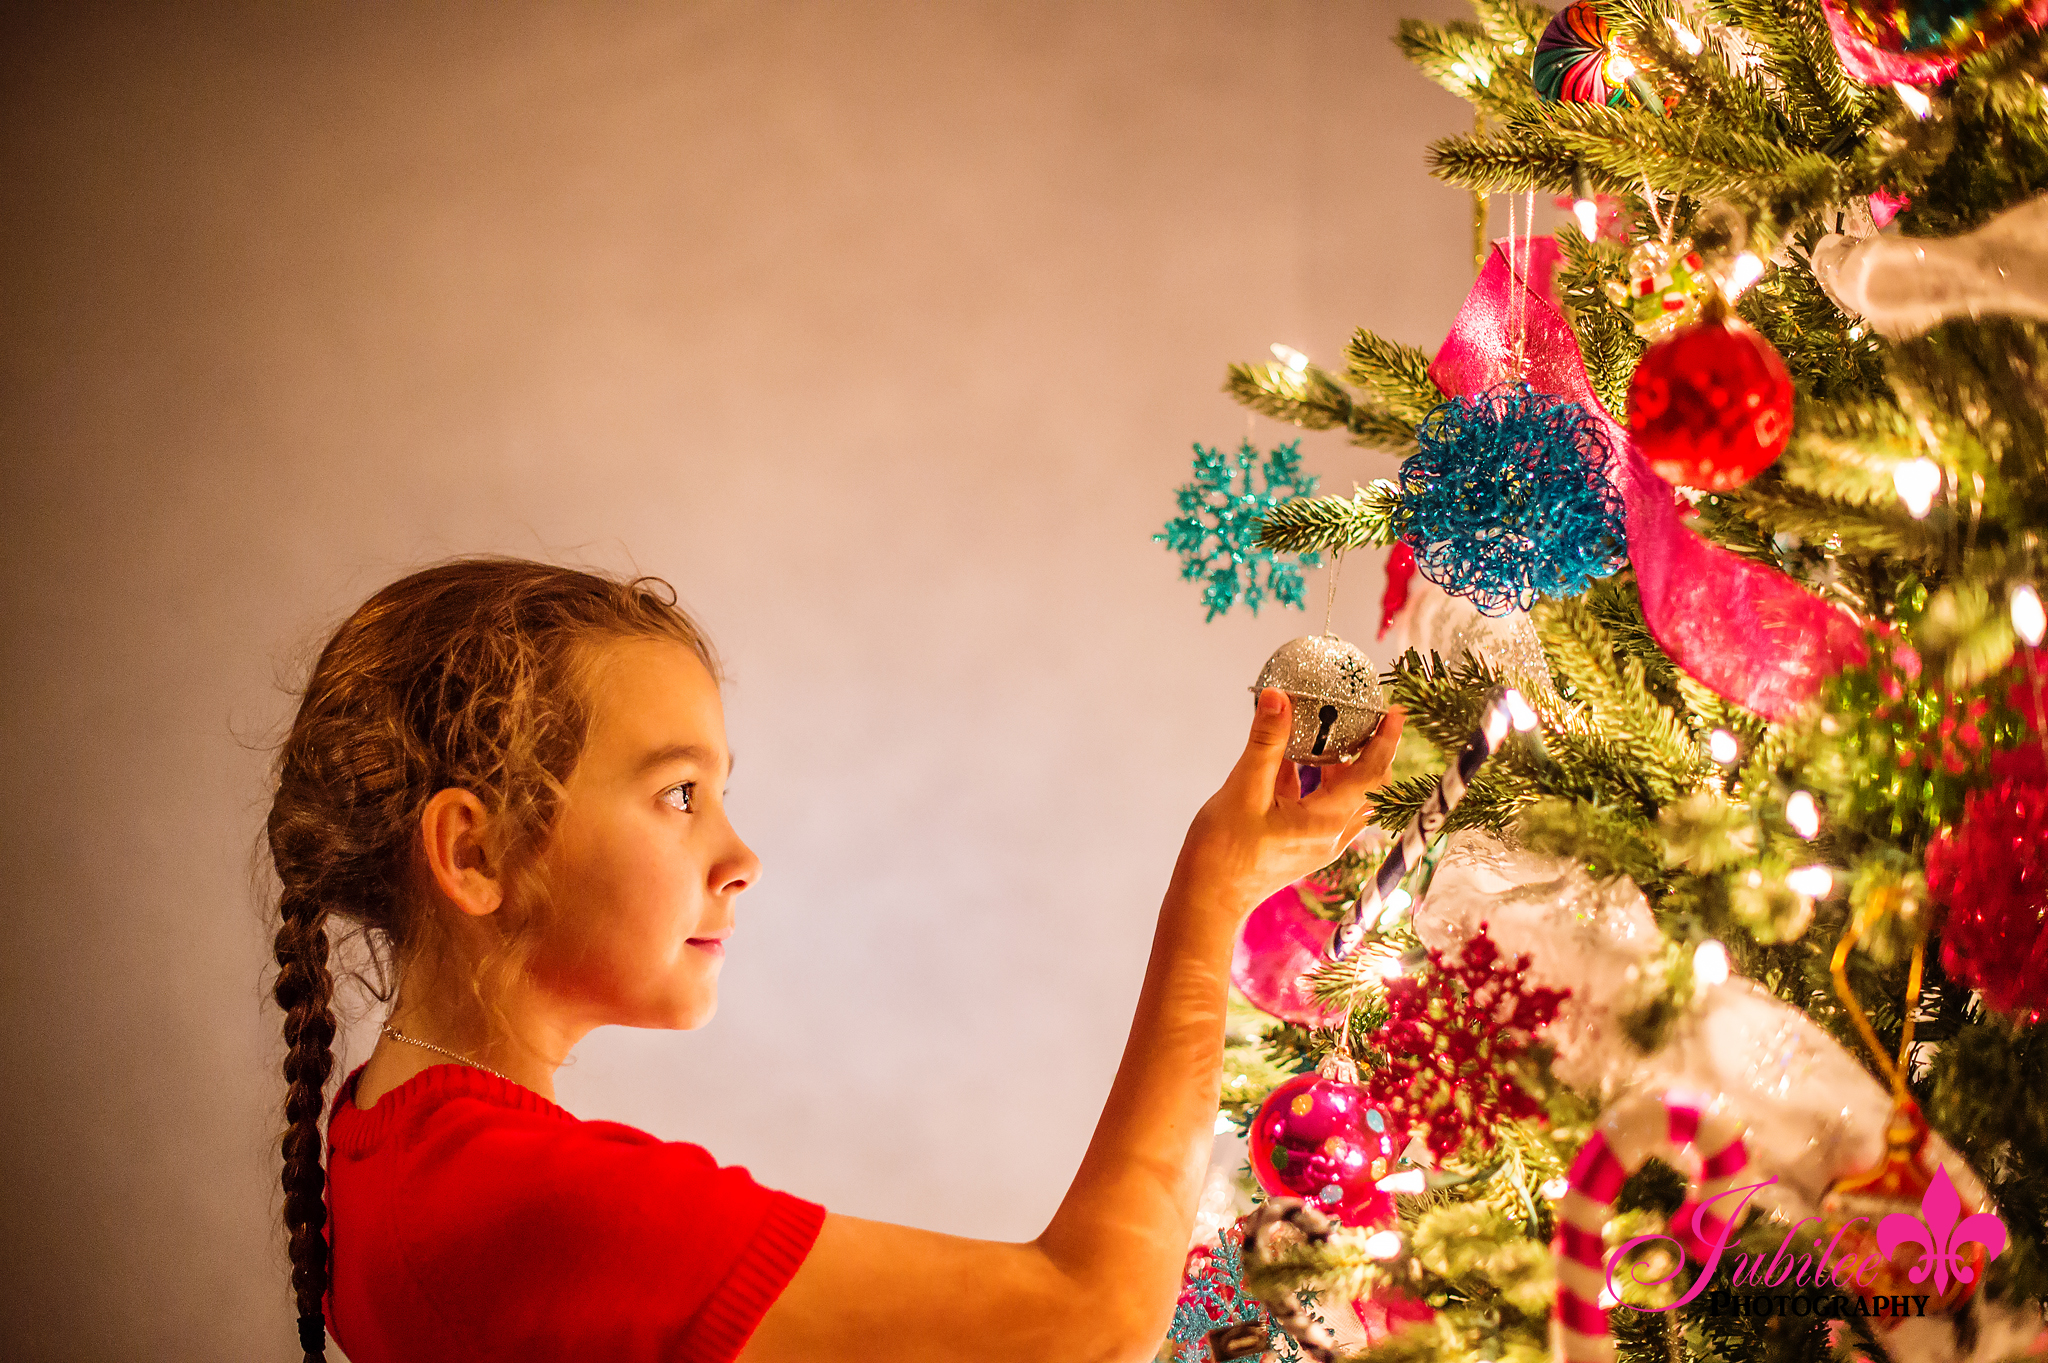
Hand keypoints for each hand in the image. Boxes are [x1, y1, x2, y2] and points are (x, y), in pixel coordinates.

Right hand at [1180, 688, 1402, 908]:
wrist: (1206, 900)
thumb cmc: (1222, 854)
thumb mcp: (1243, 790)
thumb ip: (1265, 742)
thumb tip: (1278, 698)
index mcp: (1324, 822)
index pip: (1370, 776)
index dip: (1385, 741)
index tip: (1395, 712)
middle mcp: (1330, 834)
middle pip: (1367, 788)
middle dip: (1369, 751)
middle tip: (1362, 718)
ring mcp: (1318, 842)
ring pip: (1346, 797)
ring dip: (1342, 764)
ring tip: (1327, 731)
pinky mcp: (1302, 843)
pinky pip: (1323, 805)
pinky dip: (1317, 778)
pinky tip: (1293, 758)